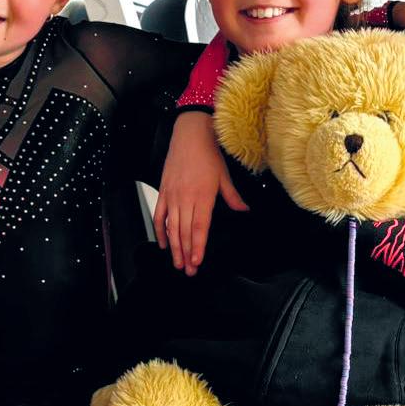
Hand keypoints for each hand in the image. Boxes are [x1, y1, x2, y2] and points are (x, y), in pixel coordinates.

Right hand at [152, 111, 247, 275]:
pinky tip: (163, 243)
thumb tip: (244, 210)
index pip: (199, 227)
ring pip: (171, 227)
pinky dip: (160, 231)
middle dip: (186, 253)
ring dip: (173, 247)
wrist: (190, 134)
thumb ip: (233, 197)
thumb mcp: (225, 176)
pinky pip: (159, 215)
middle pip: (184, 232)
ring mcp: (172, 195)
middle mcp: (186, 197)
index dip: (197, 246)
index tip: (196, 261)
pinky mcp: (164, 191)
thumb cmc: (208, 153)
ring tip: (176, 263)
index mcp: (203, 196)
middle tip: (188, 271)